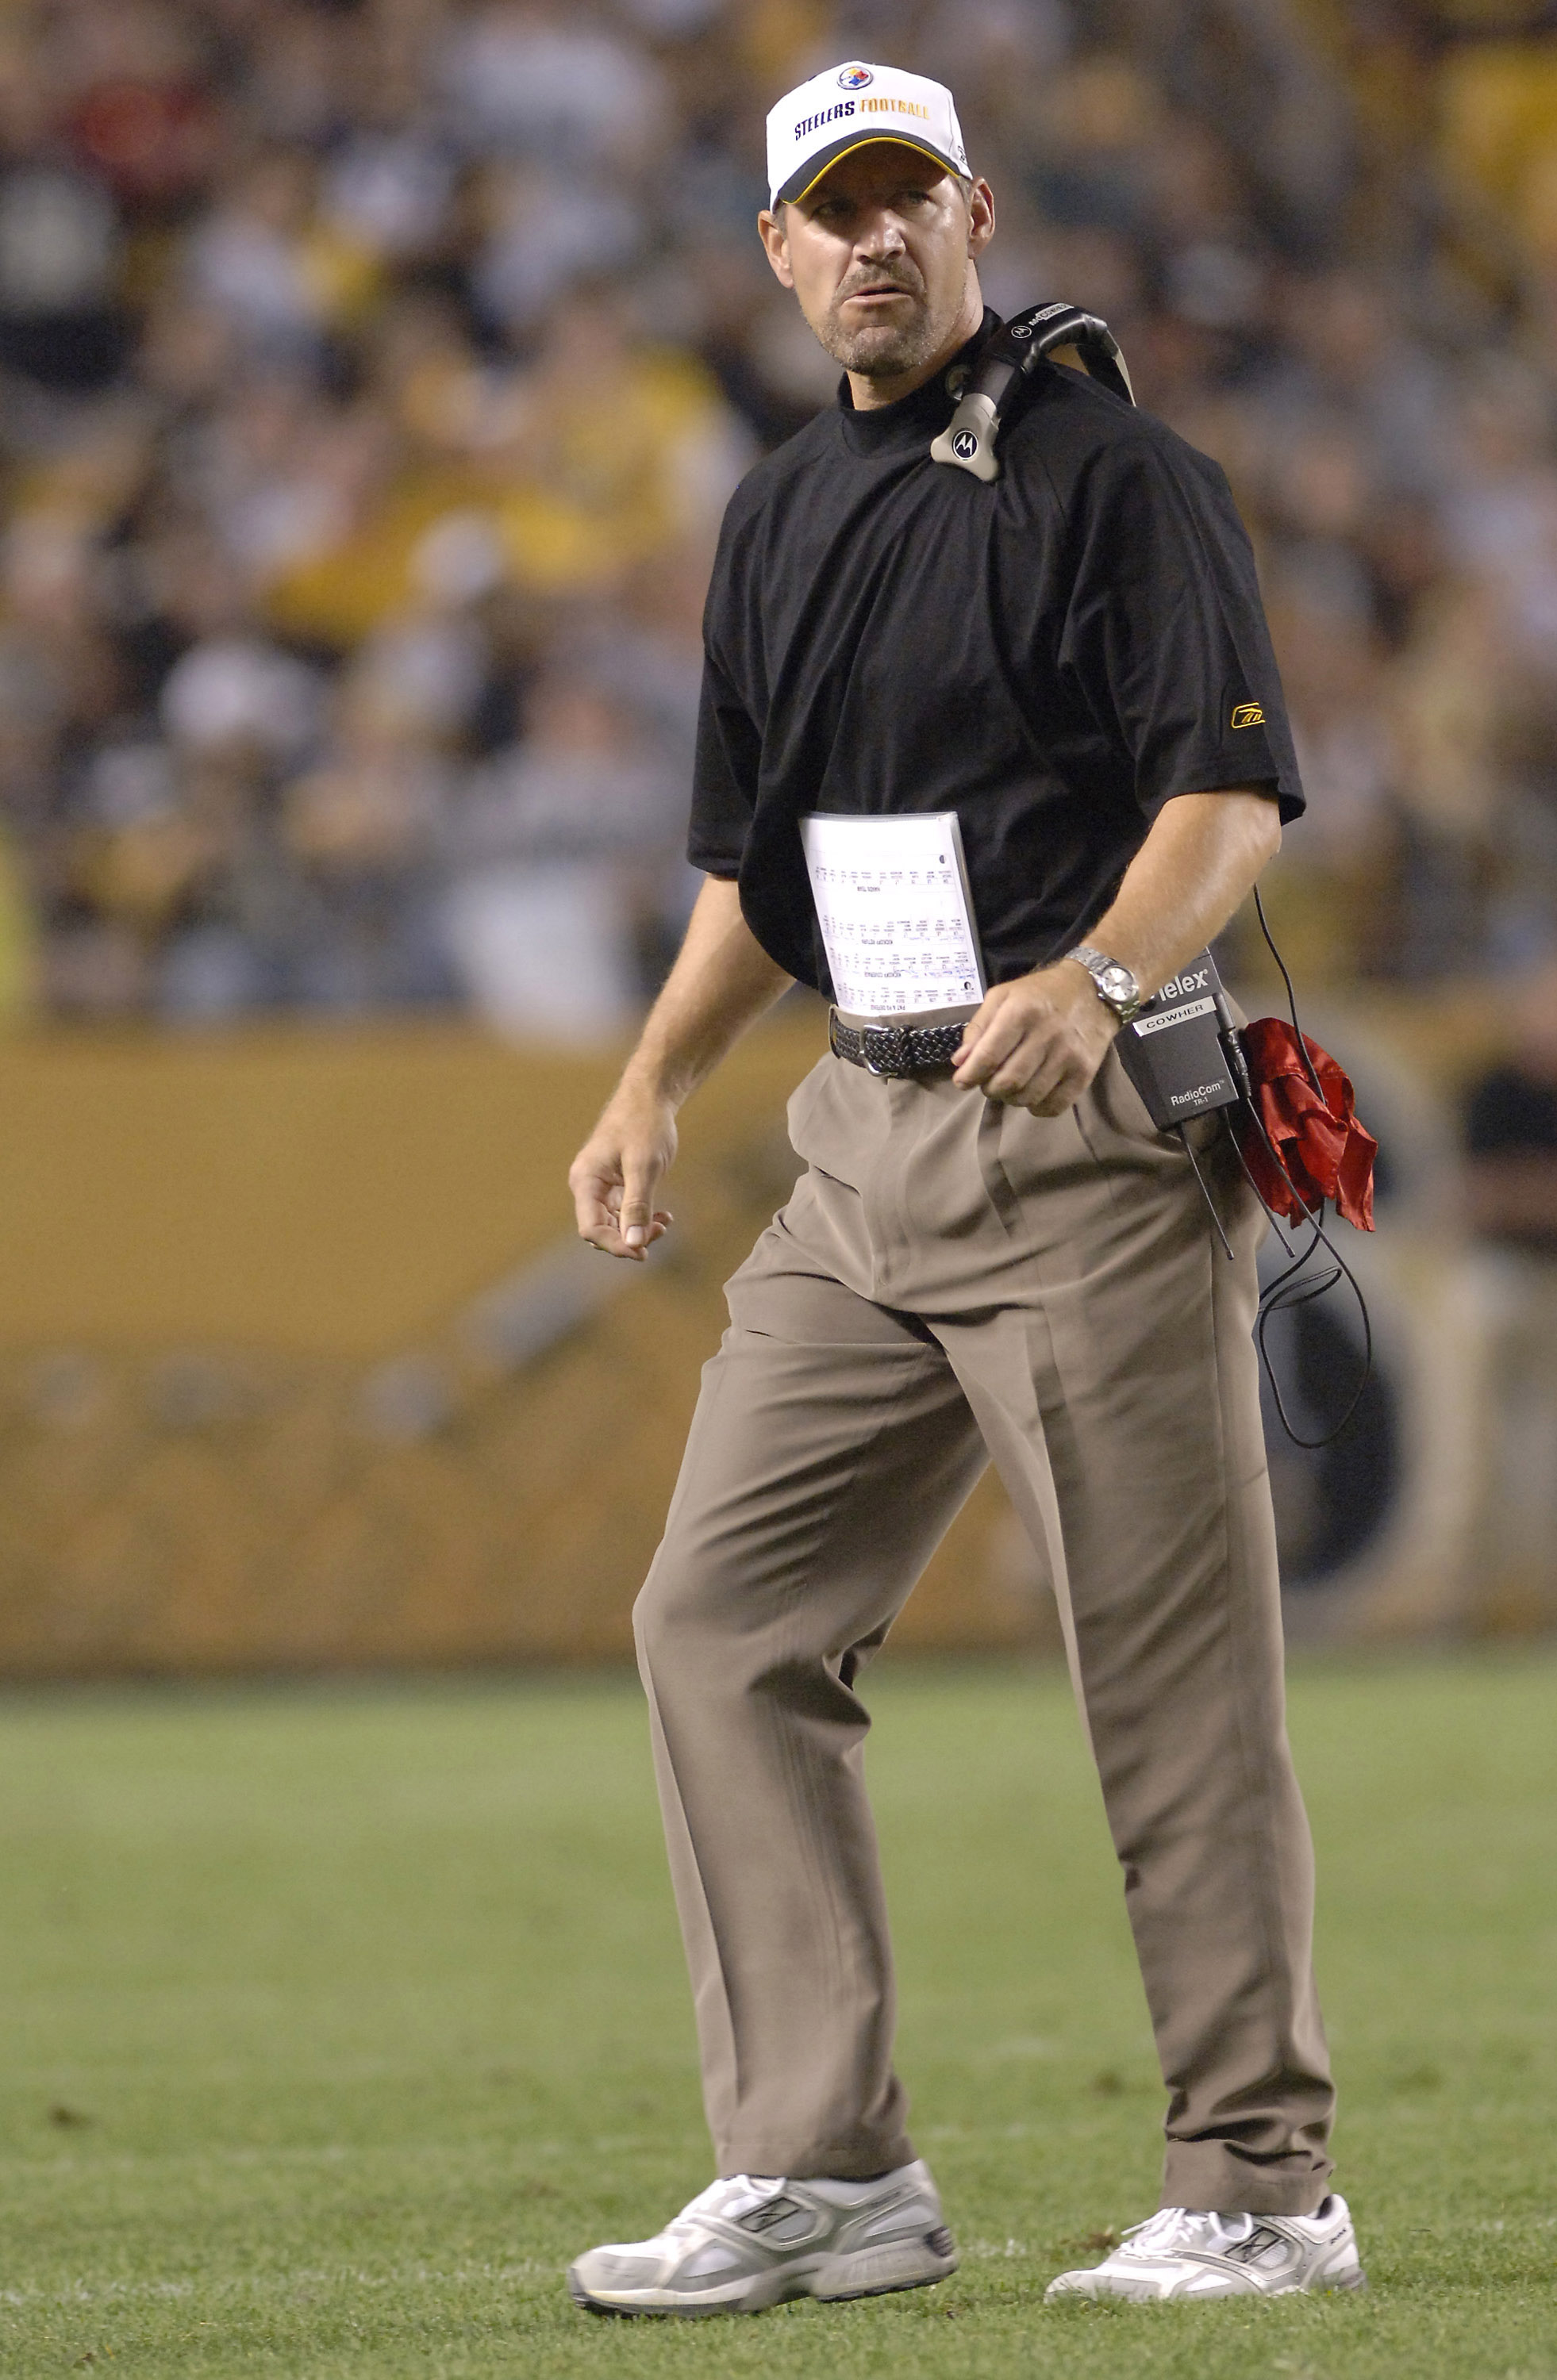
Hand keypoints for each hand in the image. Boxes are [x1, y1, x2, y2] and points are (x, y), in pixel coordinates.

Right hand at [568, 1089, 677, 1260]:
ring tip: (664, 1223)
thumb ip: (637, 1205)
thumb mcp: (644, 1166)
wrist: (651, 1095)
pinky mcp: (617, 1183)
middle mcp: (588, 1185)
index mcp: (586, 1180)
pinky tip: (663, 1216)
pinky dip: (643, 1217)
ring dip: (638, 1229)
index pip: (590, 1229)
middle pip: (601, 1229)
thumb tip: (633, 1244)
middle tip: (661, 1232)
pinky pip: (624, 1211)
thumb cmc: (644, 1124)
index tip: (643, 1252)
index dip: (615, 1245)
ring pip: (614, 1223)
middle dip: (629, 1237)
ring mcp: (602, 1185)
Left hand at [951, 961, 1118, 1113]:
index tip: (962, 1082)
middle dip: (990, 1089)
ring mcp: (1068, 1055)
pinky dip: (1037, 1108)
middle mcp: (1046, 1034)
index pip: (988, 1056)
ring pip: (1029, 1097)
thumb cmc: (1041, 993)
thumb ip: (978, 1027)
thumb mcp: (1003, 996)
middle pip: (1008, 1082)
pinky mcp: (1085, 1072)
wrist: (1093, 990)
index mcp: (1022, 1012)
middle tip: (990, 1082)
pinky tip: (1033, 1094)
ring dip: (1012, 1098)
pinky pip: (1054, 1105)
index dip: (970, 1075)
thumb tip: (961, 1062)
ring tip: (1011, 1086)